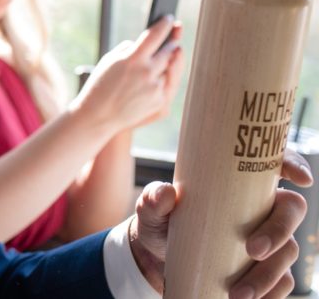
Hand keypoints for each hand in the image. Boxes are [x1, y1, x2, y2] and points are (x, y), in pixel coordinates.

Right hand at [70, 16, 184, 131]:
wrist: (98, 115)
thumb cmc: (100, 85)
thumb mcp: (110, 60)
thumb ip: (129, 50)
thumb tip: (145, 46)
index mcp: (133, 58)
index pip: (155, 35)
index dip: (165, 25)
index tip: (169, 19)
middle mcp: (147, 72)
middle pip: (169, 51)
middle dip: (171, 43)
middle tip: (173, 38)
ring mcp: (155, 88)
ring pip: (170, 68)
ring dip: (168, 62)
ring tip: (163, 59)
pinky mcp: (160, 101)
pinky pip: (167, 85)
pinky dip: (163, 80)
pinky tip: (154, 79)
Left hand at [129, 149, 310, 297]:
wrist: (157, 259)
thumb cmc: (162, 222)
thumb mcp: (152, 209)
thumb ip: (154, 199)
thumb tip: (167, 194)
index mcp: (239, 182)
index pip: (276, 164)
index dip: (294, 164)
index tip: (298, 178)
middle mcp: (261, 208)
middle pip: (291, 210)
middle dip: (278, 231)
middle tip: (252, 249)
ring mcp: (268, 239)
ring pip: (287, 252)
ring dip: (268, 275)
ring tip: (237, 293)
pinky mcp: (265, 269)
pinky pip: (282, 282)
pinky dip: (271, 294)